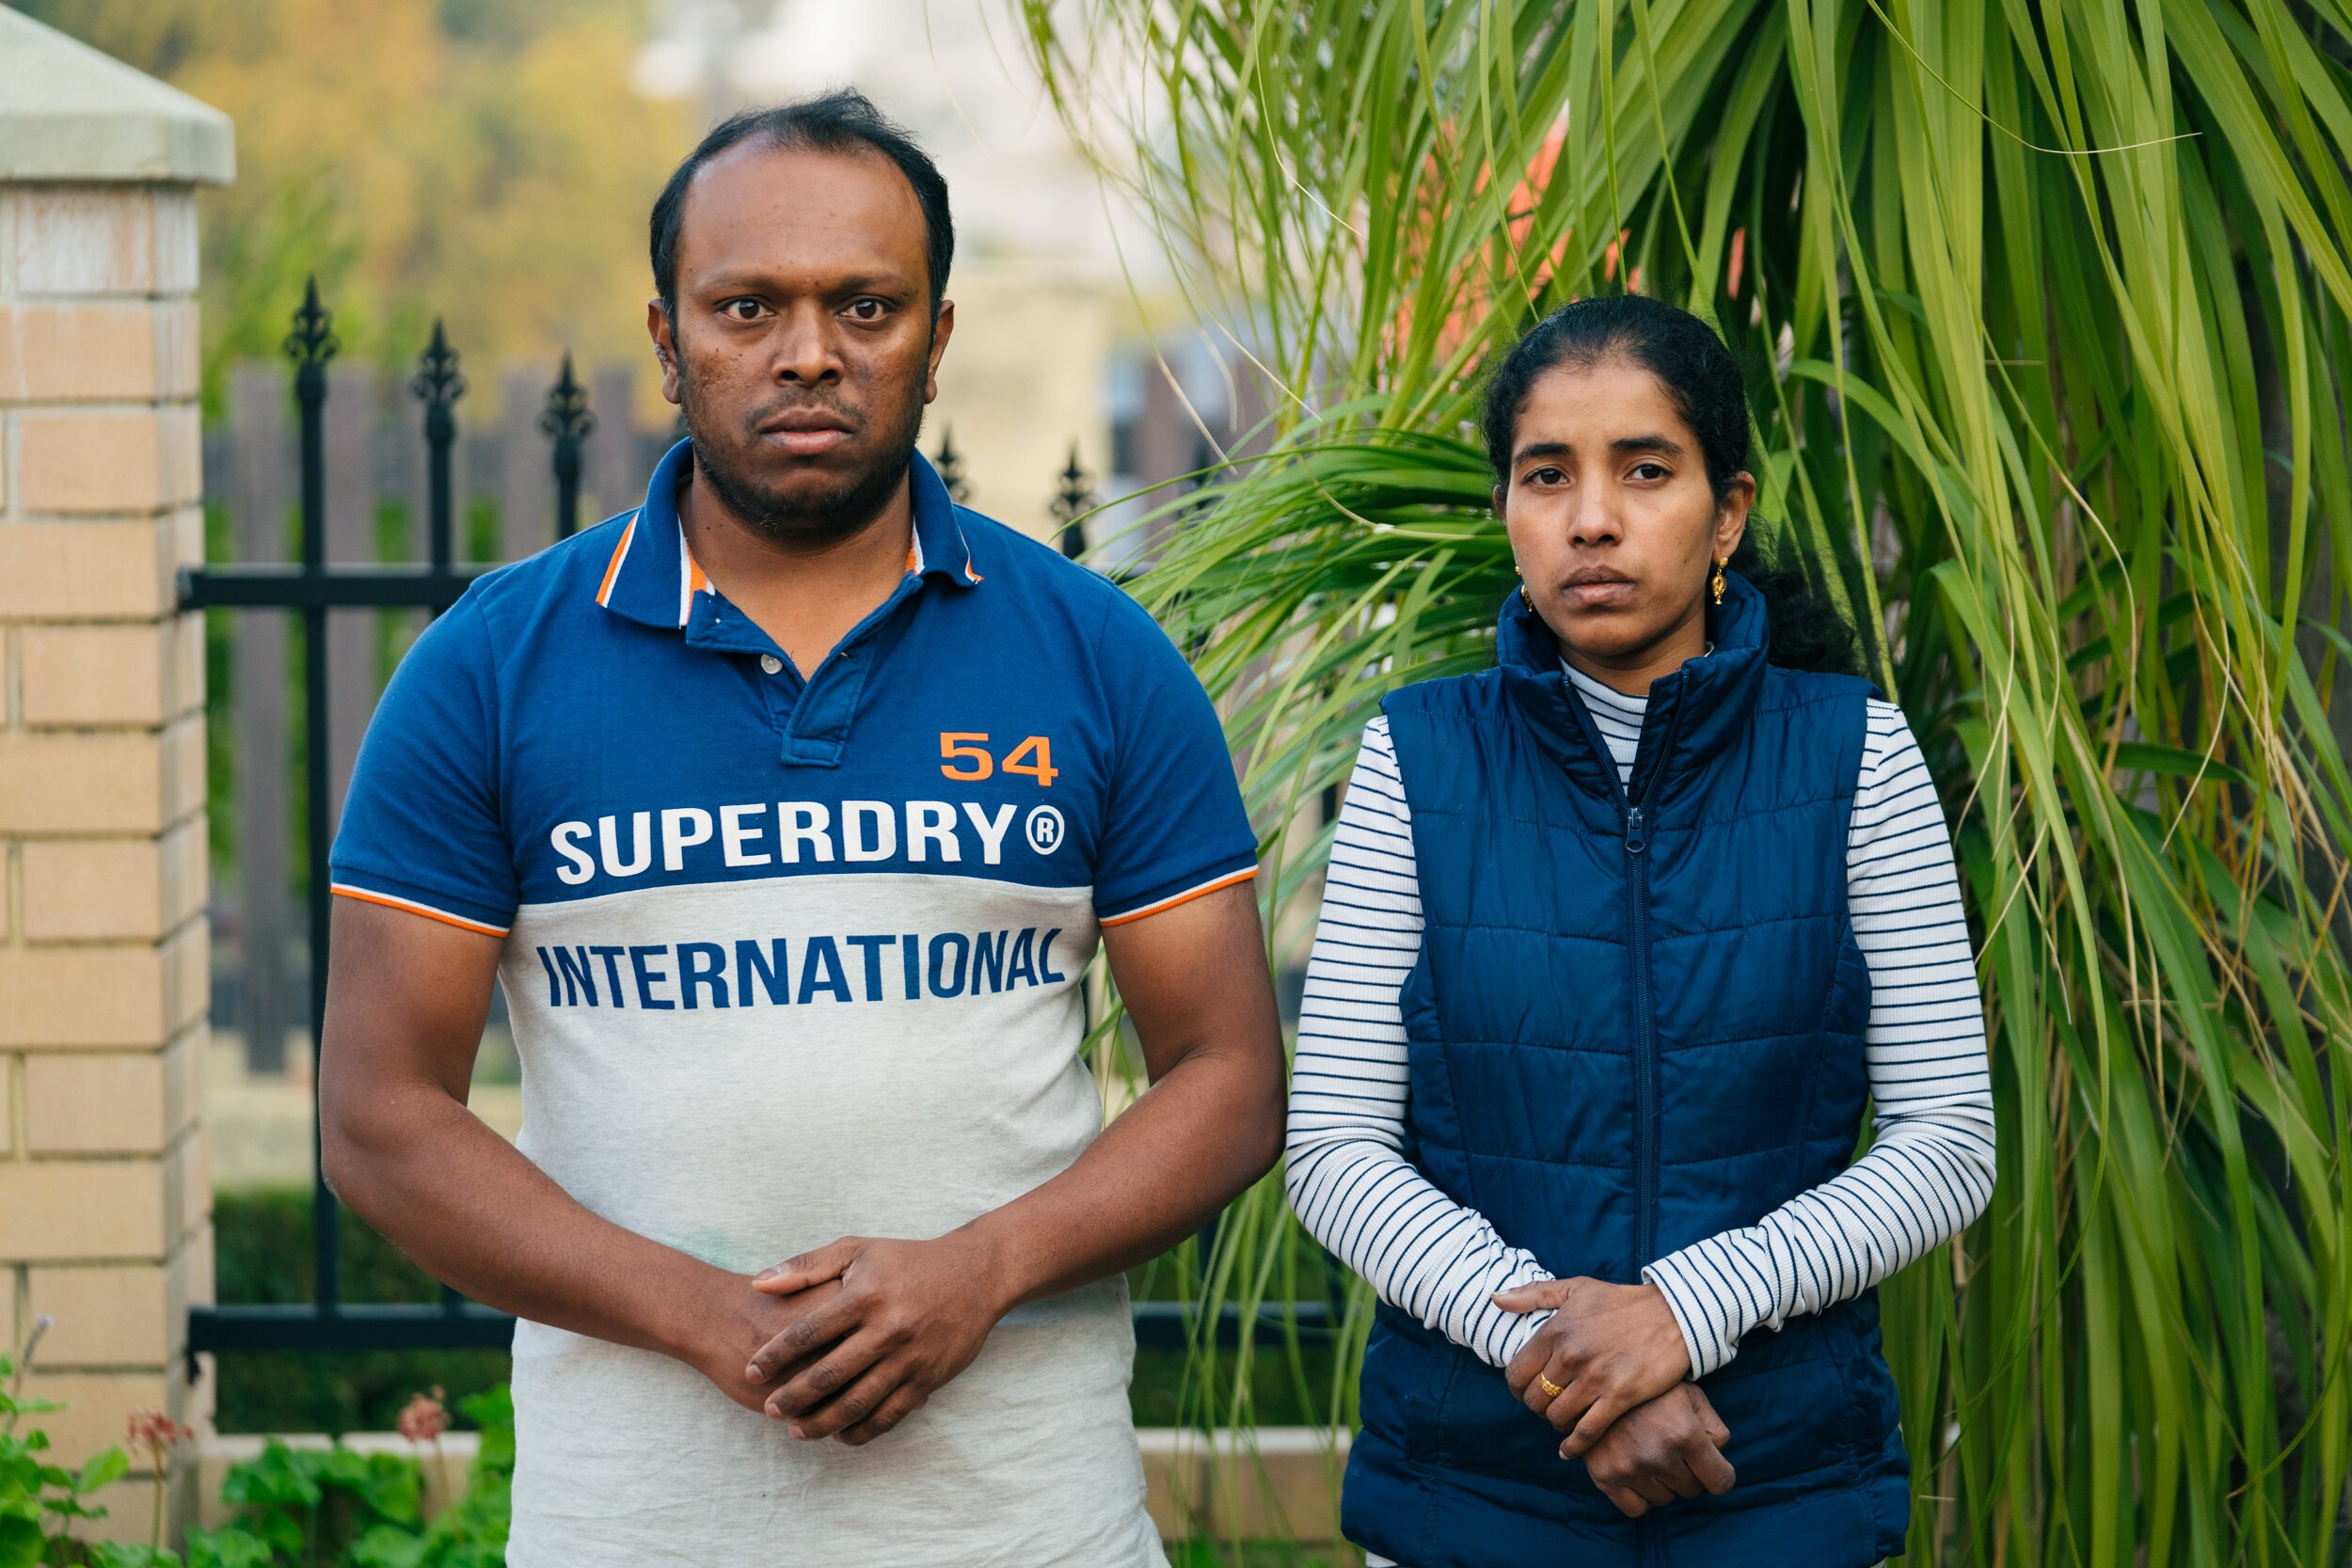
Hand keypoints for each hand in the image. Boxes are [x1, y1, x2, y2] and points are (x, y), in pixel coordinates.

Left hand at [740, 1232, 1010, 1445]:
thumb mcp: (858, 1249)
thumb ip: (807, 1266)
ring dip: (821, 1423)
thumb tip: (759, 1282)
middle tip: (769, 1409)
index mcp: (864, 1296)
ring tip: (796, 1430)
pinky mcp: (928, 1378)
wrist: (975, 1274)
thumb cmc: (907, 1260)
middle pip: (828, 1375)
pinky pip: (889, 1415)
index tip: (752, 1371)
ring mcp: (909, 1358)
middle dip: (793, 1397)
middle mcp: (887, 1329)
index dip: (775, 1356)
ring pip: (857, 1403)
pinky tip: (840, 1435)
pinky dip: (862, 1431)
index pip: (807, 1333)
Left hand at [1496, 1277, 1691, 1456]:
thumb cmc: (1622, 1302)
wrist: (1674, 1314)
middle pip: (1534, 1399)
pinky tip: (1569, 1449)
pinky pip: (1586, 1432)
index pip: (1516, 1373)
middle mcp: (1570, 1355)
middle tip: (1549, 1405)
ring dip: (1557, 1423)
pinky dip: (1574, 1446)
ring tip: (1564, 1419)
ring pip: (1557, 1417)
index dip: (1517, 1388)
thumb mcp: (1576, 1288)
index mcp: (1555, 1330)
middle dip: (1537, 1407)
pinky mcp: (1619, 1397)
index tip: (1526, 1390)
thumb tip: (1495, 1298)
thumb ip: (1533, 1293)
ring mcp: (1595, 1378)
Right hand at [1580, 1384, 1734, 1517]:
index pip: (1721, 1481)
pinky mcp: (1606, 1477)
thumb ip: (1714, 1426)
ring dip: (1663, 1483)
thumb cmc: (1651, 1390)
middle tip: (1672, 1449)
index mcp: (1685, 1433)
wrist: (1596, 1380)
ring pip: (1665, 1499)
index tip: (1710, 1467)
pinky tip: (1636, 1472)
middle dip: (1688, 1473)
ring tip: (1650, 1453)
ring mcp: (1630, 1468)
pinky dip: (1640, 1497)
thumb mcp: (1691, 1395)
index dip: (1719, 1474)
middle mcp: (1659, 1455)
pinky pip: (1636, 1509)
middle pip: (1692, 1490)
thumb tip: (1717, 1457)